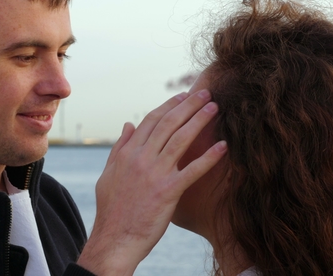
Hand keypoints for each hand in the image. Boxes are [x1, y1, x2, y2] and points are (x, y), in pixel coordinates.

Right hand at [76, 90, 226, 274]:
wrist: (115, 239)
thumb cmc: (112, 210)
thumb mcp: (109, 174)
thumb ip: (119, 148)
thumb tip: (128, 125)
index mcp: (127, 153)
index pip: (150, 120)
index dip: (169, 106)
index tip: (183, 96)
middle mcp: (140, 158)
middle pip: (168, 124)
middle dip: (188, 105)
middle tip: (205, 93)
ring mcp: (154, 174)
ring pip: (180, 139)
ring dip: (199, 121)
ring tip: (215, 108)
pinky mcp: (168, 192)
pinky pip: (193, 170)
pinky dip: (209, 157)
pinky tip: (224, 147)